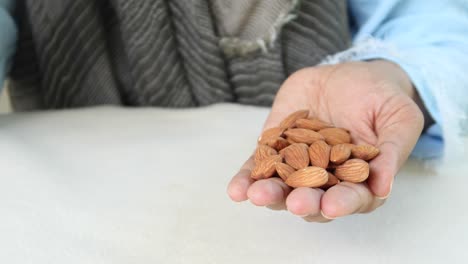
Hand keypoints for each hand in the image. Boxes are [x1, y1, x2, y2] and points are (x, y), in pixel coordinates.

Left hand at [227, 60, 424, 221]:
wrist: (349, 74)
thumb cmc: (380, 98)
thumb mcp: (399, 117)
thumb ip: (392, 150)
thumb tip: (383, 187)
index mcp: (359, 178)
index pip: (352, 197)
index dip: (343, 203)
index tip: (333, 205)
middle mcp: (326, 178)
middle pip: (314, 198)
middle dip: (304, 202)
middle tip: (296, 203)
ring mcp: (297, 164)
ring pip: (283, 187)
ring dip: (270, 194)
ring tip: (257, 196)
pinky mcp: (274, 147)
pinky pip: (259, 166)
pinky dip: (248, 178)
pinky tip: (237, 190)